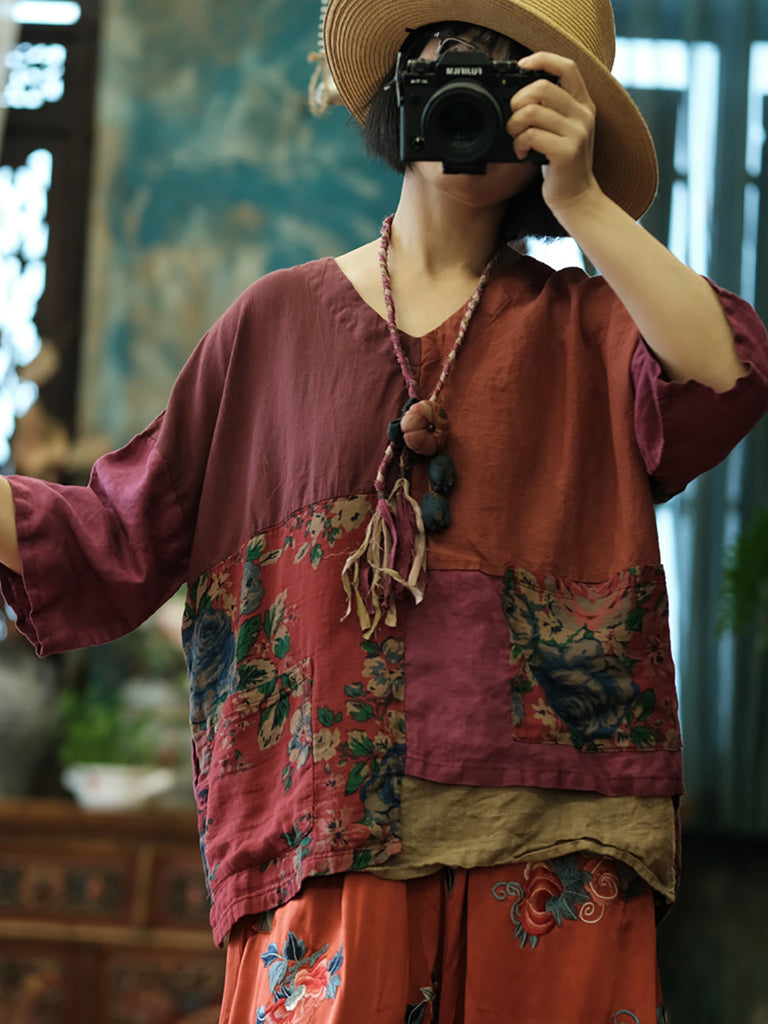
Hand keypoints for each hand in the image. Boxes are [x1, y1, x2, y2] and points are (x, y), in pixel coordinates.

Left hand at [507, 52, 600, 215]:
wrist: (576, 198)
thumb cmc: (562, 164)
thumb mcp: (562, 130)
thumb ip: (551, 108)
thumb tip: (519, 92)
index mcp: (583, 104)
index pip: (567, 66)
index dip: (541, 59)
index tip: (520, 66)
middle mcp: (583, 115)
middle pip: (541, 87)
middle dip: (517, 101)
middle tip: (513, 120)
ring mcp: (577, 133)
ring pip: (532, 112)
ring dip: (514, 126)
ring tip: (516, 139)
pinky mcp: (567, 152)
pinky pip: (531, 135)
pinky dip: (519, 144)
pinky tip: (521, 153)